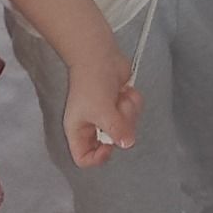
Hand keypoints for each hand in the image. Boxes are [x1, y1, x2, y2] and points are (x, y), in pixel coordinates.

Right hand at [64, 48, 143, 167]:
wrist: (100, 54)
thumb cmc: (91, 81)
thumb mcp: (102, 111)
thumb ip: (116, 130)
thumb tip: (127, 143)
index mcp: (78, 130)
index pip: (84, 158)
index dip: (97, 158)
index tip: (109, 145)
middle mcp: (92, 124)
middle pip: (111, 143)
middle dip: (120, 127)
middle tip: (118, 114)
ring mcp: (108, 113)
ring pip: (127, 127)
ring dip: (128, 111)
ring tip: (119, 98)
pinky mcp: (120, 103)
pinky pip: (134, 112)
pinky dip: (132, 101)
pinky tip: (124, 91)